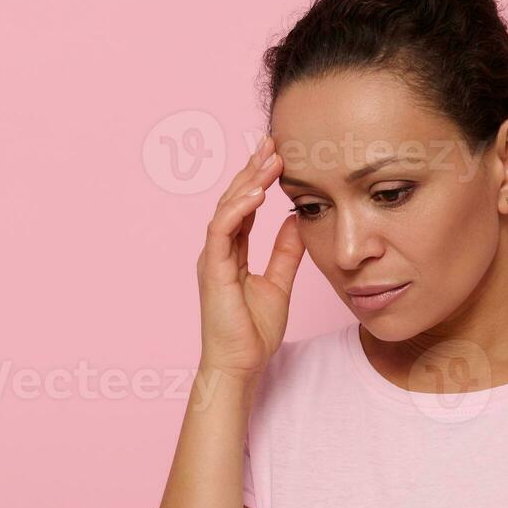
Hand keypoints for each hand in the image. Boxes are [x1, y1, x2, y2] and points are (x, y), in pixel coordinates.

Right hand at [197, 134, 306, 379]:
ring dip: (247, 182)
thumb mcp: (279, 283)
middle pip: (233, 200)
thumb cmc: (253, 333)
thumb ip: (285, 252)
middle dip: (252, 170)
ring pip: (226, 208)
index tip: (278, 155)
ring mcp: (212, 259)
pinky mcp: (213, 270)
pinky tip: (256, 193)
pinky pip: (221, 231)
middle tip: (272, 142)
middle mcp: (217, 250)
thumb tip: (296, 220)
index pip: (244, 207)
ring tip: (268, 158)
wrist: (240, 365)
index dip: (259, 179)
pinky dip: (238, 209)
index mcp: (231, 253)